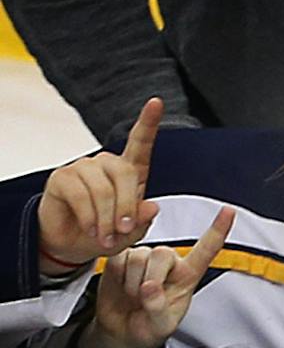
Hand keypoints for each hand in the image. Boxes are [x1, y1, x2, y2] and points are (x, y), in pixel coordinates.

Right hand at [37, 97, 162, 271]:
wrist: (73, 244)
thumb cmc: (107, 235)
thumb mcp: (131, 234)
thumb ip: (143, 221)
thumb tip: (152, 206)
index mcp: (130, 173)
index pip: (140, 144)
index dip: (148, 123)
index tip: (156, 102)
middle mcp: (106, 164)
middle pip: (125, 173)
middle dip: (128, 206)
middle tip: (124, 230)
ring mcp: (83, 167)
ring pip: (103, 189)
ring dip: (107, 219)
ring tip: (106, 237)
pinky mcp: (62, 177)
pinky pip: (81, 196)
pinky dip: (90, 218)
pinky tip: (90, 229)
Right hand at [78, 205, 235, 347]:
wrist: (122, 331)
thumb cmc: (149, 327)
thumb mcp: (161, 325)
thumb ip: (158, 308)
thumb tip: (149, 288)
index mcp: (188, 275)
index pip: (205, 251)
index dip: (217, 230)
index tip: (230, 211)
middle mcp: (168, 261)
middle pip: (161, 254)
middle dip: (151, 279)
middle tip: (144, 300)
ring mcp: (143, 257)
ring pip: (138, 257)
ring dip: (132, 283)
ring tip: (134, 298)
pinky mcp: (120, 257)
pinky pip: (118, 259)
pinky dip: (117, 278)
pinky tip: (121, 289)